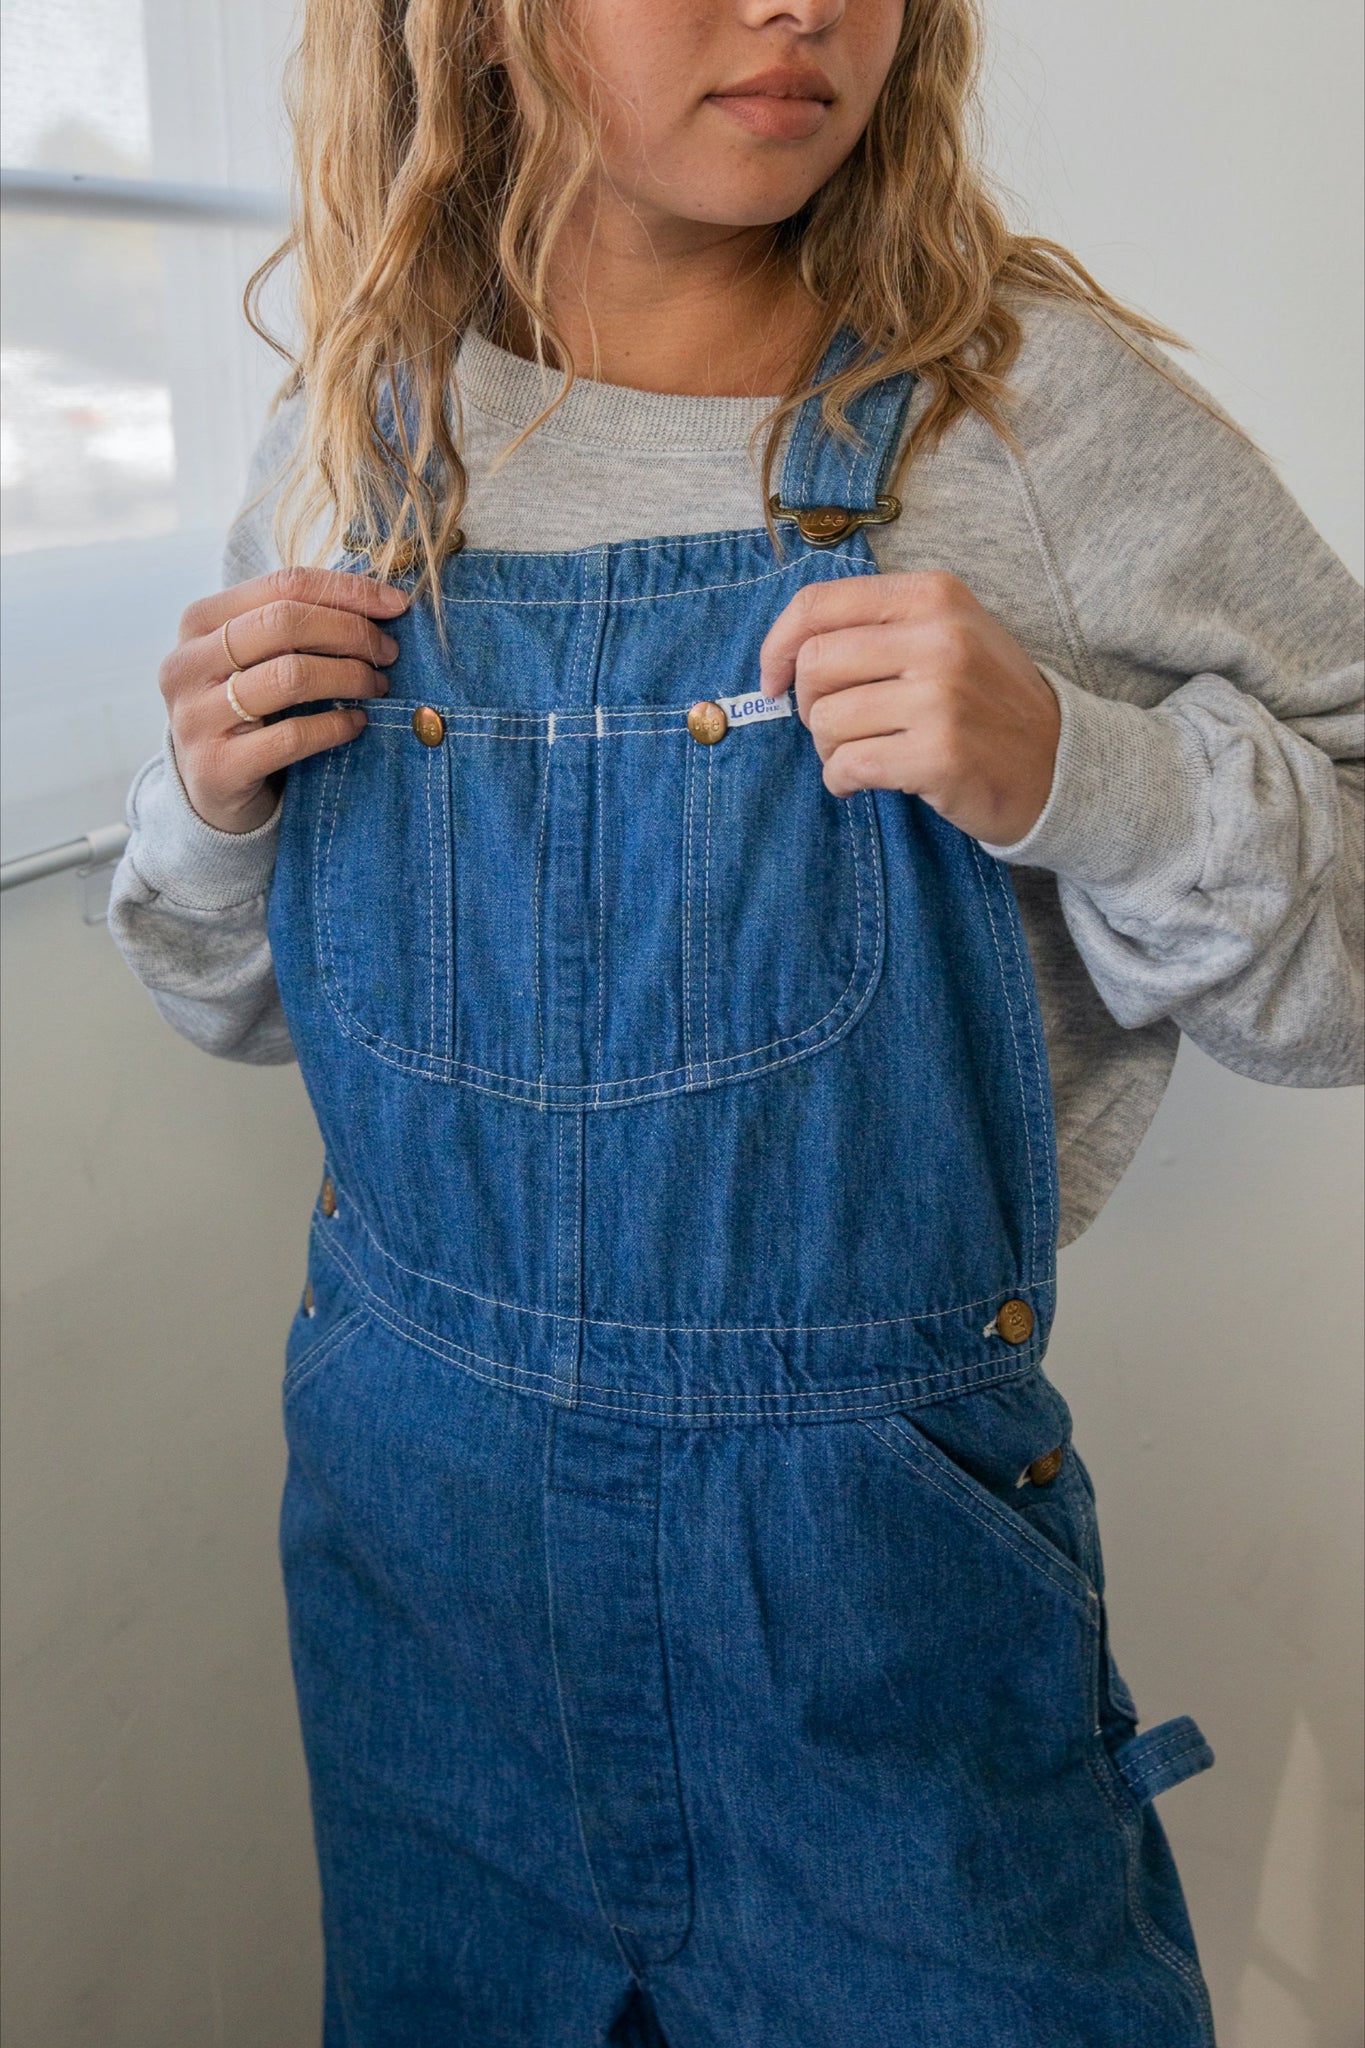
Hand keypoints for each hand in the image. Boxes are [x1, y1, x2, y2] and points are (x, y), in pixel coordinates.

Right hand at [158, 567, 408, 833]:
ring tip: (377, 686)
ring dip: (349, 677)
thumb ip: (297, 627)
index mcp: (199, 621)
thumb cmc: (248, 712)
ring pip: (289, 676)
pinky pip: (292, 736)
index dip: (347, 591)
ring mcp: (195, 716)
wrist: (212, 790)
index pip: (282, 584)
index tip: (396, 604)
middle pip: (284, 623)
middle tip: (388, 652)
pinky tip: (356, 723)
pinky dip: (335, 725)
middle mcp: (186, 663)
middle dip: (351, 633)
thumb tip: (380, 602)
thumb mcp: (257, 660)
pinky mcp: (216, 766)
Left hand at [758, 570, 1060, 845]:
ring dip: (828, 749)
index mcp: (932, 595)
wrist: (1058, 762)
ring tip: (861, 754)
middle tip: (836, 727)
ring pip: (826, 720)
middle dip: (808, 706)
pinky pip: (848, 765)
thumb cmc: (985, 700)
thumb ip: (875, 627)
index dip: (777, 646)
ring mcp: (941, 696)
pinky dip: (841, 780)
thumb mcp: (946, 633)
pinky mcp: (939, 753)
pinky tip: (861, 781)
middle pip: (815, 664)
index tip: (772, 681)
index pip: (818, 605)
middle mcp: (939, 636)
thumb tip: (785, 652)